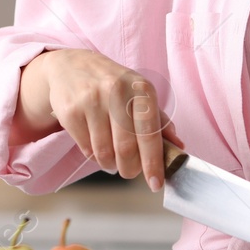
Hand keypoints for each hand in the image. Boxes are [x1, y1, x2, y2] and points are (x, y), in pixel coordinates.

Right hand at [15, 48, 182, 190]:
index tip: (156, 183)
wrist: (72, 66)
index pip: (150, 134)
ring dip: (110, 165)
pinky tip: (96, 145)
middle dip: (130, 169)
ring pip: (104, 152)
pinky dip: (93, 156)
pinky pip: (86, 148)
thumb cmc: (113, 85)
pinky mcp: (71, 111)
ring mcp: (91, 100)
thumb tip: (178, 146)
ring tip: (112, 159)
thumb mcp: (139, 94)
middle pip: (126, 149)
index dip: (153, 163)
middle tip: (129, 172)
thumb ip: (159, 121)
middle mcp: (117, 91)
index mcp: (141, 89)